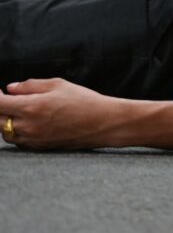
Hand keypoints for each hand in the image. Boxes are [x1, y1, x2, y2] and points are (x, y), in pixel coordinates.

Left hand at [0, 79, 121, 149]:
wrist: (104, 123)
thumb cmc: (84, 101)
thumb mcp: (59, 85)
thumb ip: (31, 85)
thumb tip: (10, 88)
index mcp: (31, 107)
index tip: (0, 92)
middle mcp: (28, 125)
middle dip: (0, 108)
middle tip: (7, 100)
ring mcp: (33, 139)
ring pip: (5, 132)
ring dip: (5, 121)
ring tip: (17, 111)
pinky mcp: (40, 147)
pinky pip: (18, 141)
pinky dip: (16, 131)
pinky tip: (27, 122)